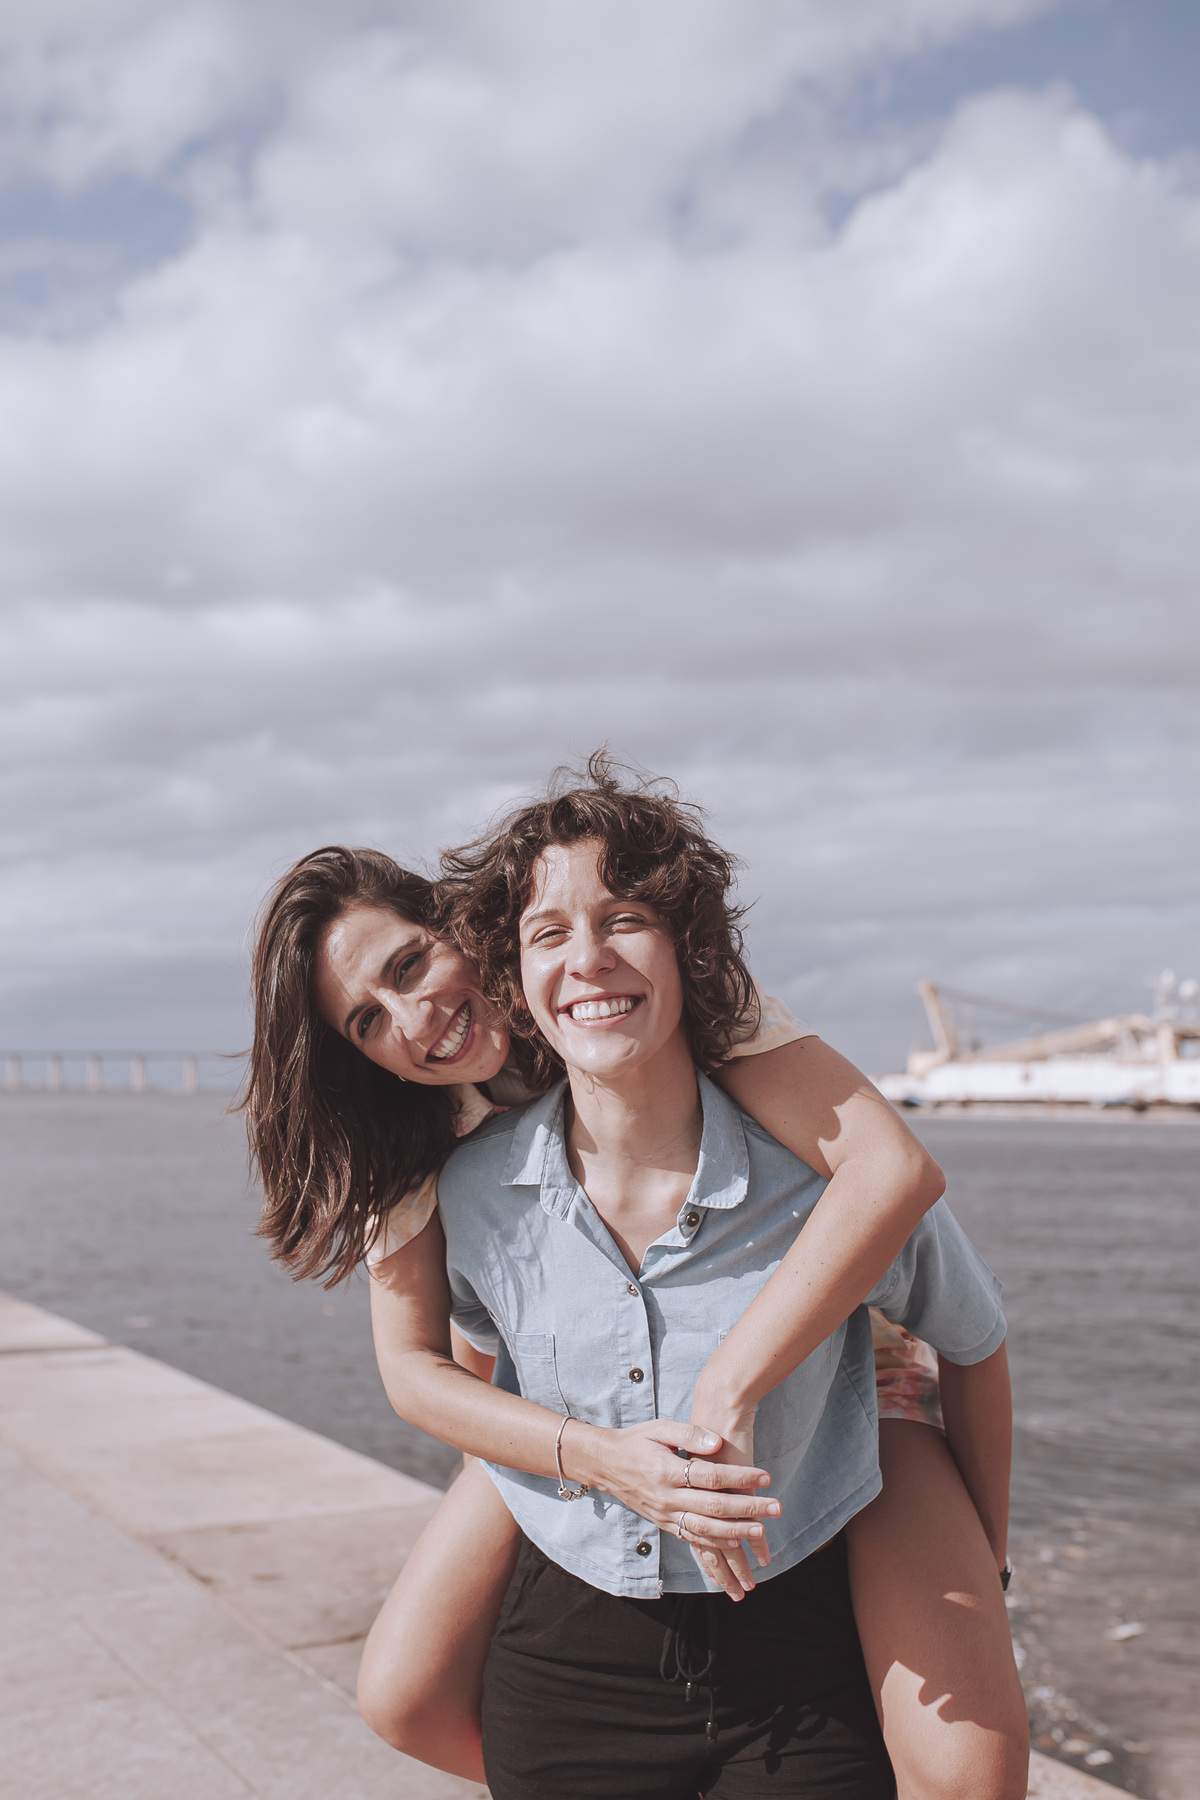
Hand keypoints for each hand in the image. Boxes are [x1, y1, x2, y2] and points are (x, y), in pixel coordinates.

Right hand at [564, 1418, 779, 1599]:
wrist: (606, 1463)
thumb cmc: (637, 1440)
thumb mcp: (659, 1428)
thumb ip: (688, 1434)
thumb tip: (716, 1441)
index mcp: (666, 1470)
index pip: (710, 1477)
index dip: (740, 1477)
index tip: (766, 1476)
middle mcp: (666, 1497)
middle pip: (713, 1507)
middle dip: (748, 1509)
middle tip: (776, 1509)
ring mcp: (665, 1514)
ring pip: (705, 1530)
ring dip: (735, 1533)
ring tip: (761, 1532)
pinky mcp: (665, 1524)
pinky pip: (693, 1538)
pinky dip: (716, 1544)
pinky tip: (736, 1545)